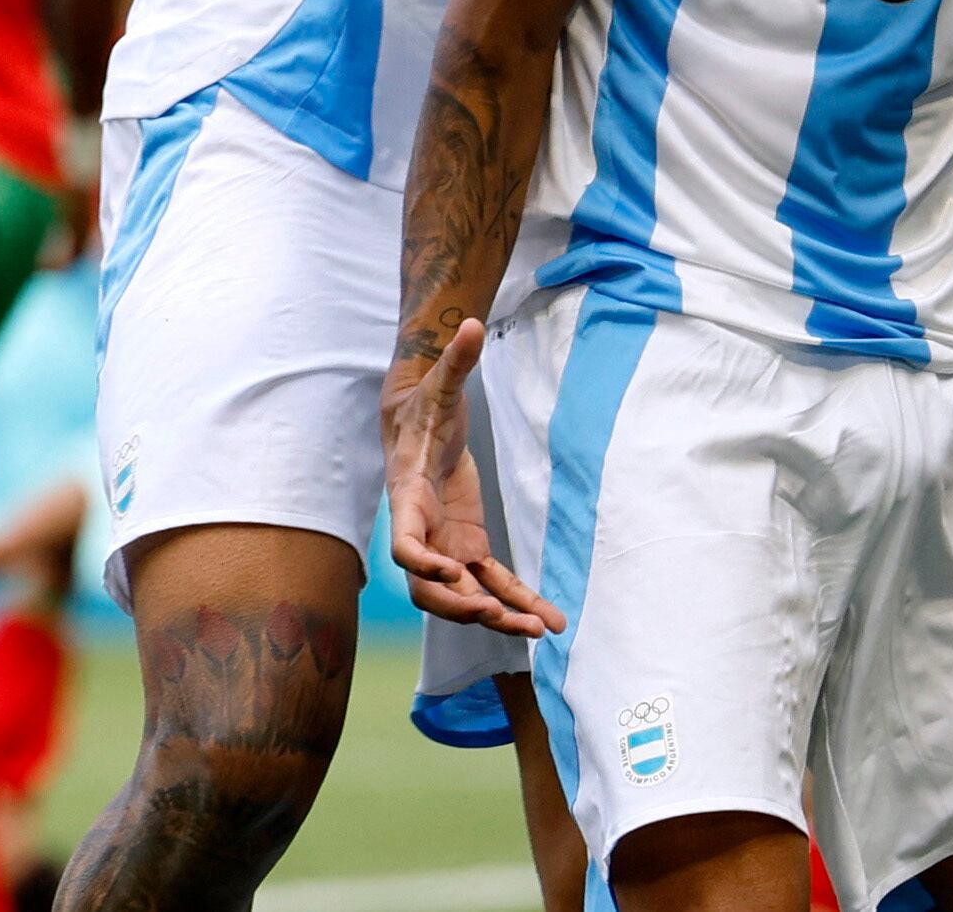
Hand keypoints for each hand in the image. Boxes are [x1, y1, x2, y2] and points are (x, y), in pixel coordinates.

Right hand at [384, 319, 559, 637]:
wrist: (416, 420)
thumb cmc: (424, 402)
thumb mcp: (439, 382)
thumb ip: (455, 358)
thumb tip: (470, 320)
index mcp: (407, 496)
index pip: (404, 541)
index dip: (420, 562)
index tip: (451, 573)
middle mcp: (422, 529)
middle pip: (429, 587)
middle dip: (460, 605)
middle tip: (498, 615)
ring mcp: (444, 542)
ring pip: (463, 595)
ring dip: (497, 616)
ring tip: (539, 631)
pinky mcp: (467, 545)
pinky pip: (491, 583)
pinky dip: (517, 602)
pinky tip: (549, 620)